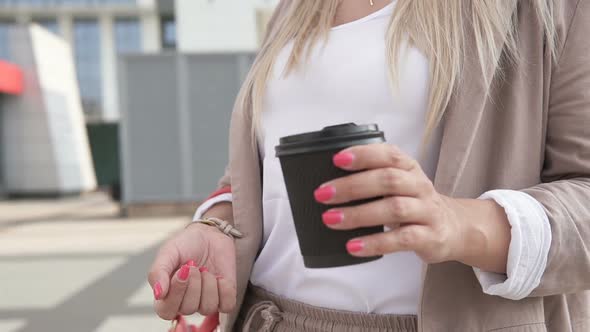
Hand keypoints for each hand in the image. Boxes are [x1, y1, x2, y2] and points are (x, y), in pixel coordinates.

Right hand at [148, 215, 236, 319]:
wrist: (210, 234)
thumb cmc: (186, 245)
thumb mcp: (168, 252)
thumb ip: (158, 272)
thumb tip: (158, 294)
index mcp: (167, 296)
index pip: (166, 312)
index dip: (175, 294)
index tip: (181, 271)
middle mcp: (186, 303)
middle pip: (188, 308)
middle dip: (193, 283)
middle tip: (193, 265)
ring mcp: (206, 302)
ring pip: (208, 307)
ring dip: (208, 284)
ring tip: (205, 269)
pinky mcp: (225, 298)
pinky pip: (227, 305)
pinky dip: (224, 288)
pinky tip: (219, 276)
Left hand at [315, 144, 509, 270]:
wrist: (452, 228)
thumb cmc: (413, 203)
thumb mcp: (399, 183)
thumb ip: (372, 177)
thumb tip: (328, 183)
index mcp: (409, 168)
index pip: (389, 155)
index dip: (364, 155)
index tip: (337, 160)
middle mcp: (419, 186)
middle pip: (388, 180)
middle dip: (352, 186)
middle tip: (323, 194)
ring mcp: (426, 212)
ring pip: (394, 208)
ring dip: (358, 214)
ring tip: (331, 219)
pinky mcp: (429, 237)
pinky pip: (402, 239)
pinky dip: (375, 243)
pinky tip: (353, 246)